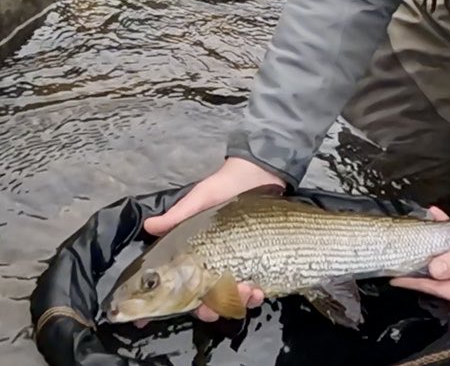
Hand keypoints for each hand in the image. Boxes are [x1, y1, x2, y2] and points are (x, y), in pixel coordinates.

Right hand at [140, 157, 284, 323]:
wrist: (259, 174)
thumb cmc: (223, 187)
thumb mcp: (200, 198)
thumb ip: (177, 215)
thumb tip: (149, 226)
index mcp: (189, 256)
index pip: (169, 287)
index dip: (156, 306)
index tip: (144, 322)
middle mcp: (208, 267)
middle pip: (201, 303)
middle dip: (208, 310)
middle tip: (215, 305)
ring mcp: (232, 268)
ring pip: (227, 301)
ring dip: (235, 303)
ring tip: (246, 291)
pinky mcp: (255, 266)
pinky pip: (251, 293)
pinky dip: (253, 297)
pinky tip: (258, 290)